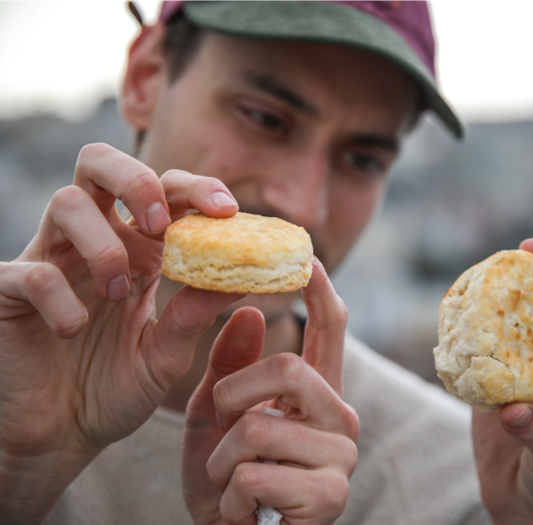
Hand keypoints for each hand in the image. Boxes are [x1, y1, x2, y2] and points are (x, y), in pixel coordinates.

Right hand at [0, 143, 241, 523]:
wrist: (62, 437)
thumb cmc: (116, 389)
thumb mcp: (166, 355)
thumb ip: (195, 316)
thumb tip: (239, 277)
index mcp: (137, 250)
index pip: (163, 192)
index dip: (194, 188)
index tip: (226, 210)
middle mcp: (93, 243)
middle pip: (101, 164)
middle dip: (136, 179)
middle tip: (160, 225)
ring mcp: (48, 261)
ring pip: (65, 202)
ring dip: (103, 244)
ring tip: (118, 293)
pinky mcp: (8, 292)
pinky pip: (30, 270)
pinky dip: (57, 295)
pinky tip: (73, 329)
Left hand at [183, 258, 358, 524]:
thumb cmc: (226, 476)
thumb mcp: (215, 415)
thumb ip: (231, 366)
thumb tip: (248, 310)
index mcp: (318, 393)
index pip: (331, 331)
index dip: (321, 292)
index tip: (307, 258)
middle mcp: (341, 418)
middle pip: (289, 368)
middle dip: (234, 394)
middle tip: (222, 423)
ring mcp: (340, 458)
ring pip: (260, 427)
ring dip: (223, 460)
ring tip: (232, 482)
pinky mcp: (329, 497)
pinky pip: (255, 476)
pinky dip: (229, 496)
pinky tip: (242, 511)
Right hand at [472, 239, 532, 524]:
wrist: (523, 503)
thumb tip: (513, 410)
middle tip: (530, 247)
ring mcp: (529, 360)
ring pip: (523, 307)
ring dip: (509, 281)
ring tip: (490, 267)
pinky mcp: (495, 373)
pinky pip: (484, 337)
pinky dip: (472, 319)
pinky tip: (458, 308)